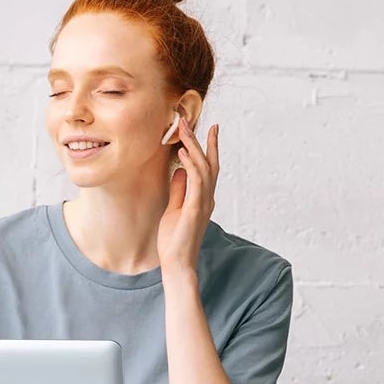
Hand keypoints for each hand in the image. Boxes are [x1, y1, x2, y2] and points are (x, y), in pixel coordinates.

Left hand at [156, 108, 219, 275]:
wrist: (177, 264)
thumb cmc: (175, 241)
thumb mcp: (174, 208)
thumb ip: (179, 189)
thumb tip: (179, 170)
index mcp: (203, 197)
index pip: (209, 167)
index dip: (209, 147)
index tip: (209, 127)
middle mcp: (207, 198)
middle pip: (209, 162)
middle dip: (200, 139)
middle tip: (189, 119)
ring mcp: (203, 203)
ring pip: (203, 167)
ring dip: (194, 146)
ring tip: (183, 129)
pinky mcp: (195, 209)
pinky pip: (196, 181)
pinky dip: (191, 164)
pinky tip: (182, 152)